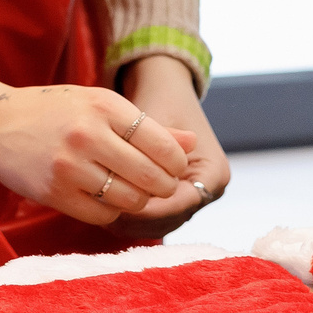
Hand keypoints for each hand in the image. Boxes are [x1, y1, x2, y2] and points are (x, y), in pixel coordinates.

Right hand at [0, 81, 191, 225]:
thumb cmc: (54, 112)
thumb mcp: (99, 104)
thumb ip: (147, 125)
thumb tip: (191, 143)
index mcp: (104, 107)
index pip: (162, 145)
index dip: (177, 162)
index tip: (174, 166)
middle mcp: (88, 136)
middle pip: (152, 177)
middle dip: (165, 185)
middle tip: (161, 184)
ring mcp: (70, 168)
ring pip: (131, 199)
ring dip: (140, 200)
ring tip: (134, 190)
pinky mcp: (56, 195)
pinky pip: (104, 214)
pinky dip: (114, 210)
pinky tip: (108, 197)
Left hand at [112, 56, 229, 231]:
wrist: (163, 88)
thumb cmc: (159, 100)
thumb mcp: (152, 127)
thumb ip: (146, 160)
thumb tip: (132, 199)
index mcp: (214, 173)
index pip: (180, 203)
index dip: (149, 209)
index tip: (117, 205)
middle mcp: (207, 190)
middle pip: (170, 219)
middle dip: (136, 219)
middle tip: (102, 213)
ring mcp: (190, 197)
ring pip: (158, 224)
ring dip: (130, 221)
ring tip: (98, 211)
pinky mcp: (172, 198)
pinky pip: (150, 218)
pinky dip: (129, 216)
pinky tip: (103, 207)